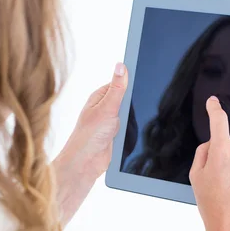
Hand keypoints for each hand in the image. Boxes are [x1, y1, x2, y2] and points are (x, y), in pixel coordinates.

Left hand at [53, 63, 127, 223]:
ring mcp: (110, 122)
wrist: (85, 164)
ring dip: (131, 123)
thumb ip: (117, 88)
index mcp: (100, 97)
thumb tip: (121, 66)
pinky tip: (126, 138)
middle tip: (125, 116)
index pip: (120, 83)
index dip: (132, 83)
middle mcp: (104, 108)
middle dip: (132, 109)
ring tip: (121, 130)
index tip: (144, 82)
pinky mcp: (115, 136)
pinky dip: (130, 134)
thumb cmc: (88, 136)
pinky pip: (130, 130)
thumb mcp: (106, 108)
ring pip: (131, 117)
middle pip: (129, 101)